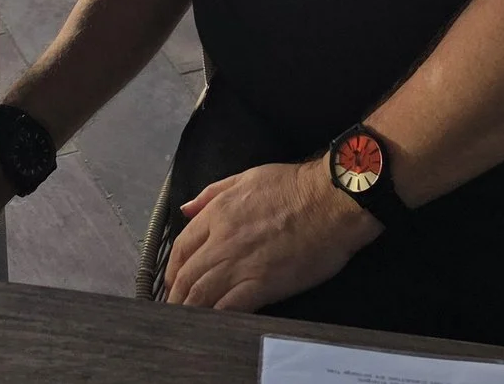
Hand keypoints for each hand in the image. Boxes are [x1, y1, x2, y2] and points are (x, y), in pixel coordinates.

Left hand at [162, 159, 379, 311]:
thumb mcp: (247, 176)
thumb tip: (185, 208)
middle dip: (176, 296)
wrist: (332, 201)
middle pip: (186, 275)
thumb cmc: (295, 186)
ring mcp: (241, 264)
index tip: (172, 282)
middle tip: (173, 309)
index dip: (172, 269)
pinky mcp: (262, 285)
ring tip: (186, 322)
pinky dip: (215, 319)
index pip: (181, 246)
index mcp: (218, 213)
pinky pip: (228, 307)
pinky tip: (212, 326)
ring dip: (190, 310)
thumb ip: (212, 193)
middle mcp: (222, 240)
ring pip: (201, 294)